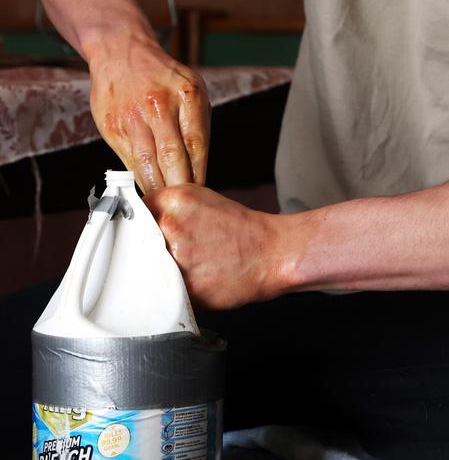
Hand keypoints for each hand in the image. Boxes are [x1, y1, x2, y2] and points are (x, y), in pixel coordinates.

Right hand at [86, 30, 209, 192]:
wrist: (121, 53)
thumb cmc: (163, 76)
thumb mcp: (192, 88)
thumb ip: (197, 124)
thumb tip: (200, 167)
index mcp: (186, 95)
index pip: (196, 144)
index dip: (199, 174)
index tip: (202, 193)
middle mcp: (159, 105)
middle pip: (172, 158)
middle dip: (180, 187)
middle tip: (185, 207)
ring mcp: (133, 117)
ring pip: (147, 164)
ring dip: (157, 189)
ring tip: (166, 205)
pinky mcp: (112, 127)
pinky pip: (128, 161)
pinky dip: (139, 179)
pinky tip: (147, 190)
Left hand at [145, 184, 292, 307]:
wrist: (272, 253)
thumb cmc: (240, 229)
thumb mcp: (201, 200)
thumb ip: (167, 207)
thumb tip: (135, 222)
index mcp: (174, 199)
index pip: (132, 213)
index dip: (134, 227)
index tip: (137, 236)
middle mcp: (170, 224)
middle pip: (132, 243)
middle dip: (142, 251)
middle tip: (164, 255)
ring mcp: (174, 256)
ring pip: (143, 270)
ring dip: (154, 272)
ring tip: (182, 268)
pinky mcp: (181, 286)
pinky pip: (159, 292)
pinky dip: (168, 290)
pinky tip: (189, 281)